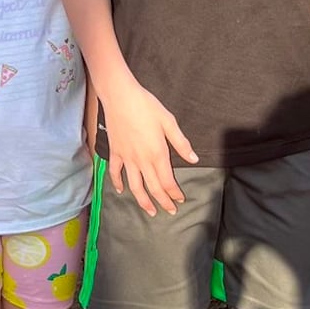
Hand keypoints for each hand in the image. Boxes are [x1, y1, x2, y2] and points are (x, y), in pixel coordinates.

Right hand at [103, 78, 196, 215]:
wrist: (120, 97)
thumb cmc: (146, 106)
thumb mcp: (169, 122)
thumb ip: (181, 143)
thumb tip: (193, 159)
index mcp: (157, 153)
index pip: (167, 181)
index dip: (174, 193)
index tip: (180, 199)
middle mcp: (142, 160)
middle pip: (153, 188)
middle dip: (163, 202)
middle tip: (170, 211)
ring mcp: (127, 158)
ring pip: (135, 186)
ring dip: (143, 201)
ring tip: (149, 211)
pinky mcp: (115, 152)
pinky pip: (116, 173)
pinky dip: (118, 184)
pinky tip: (121, 191)